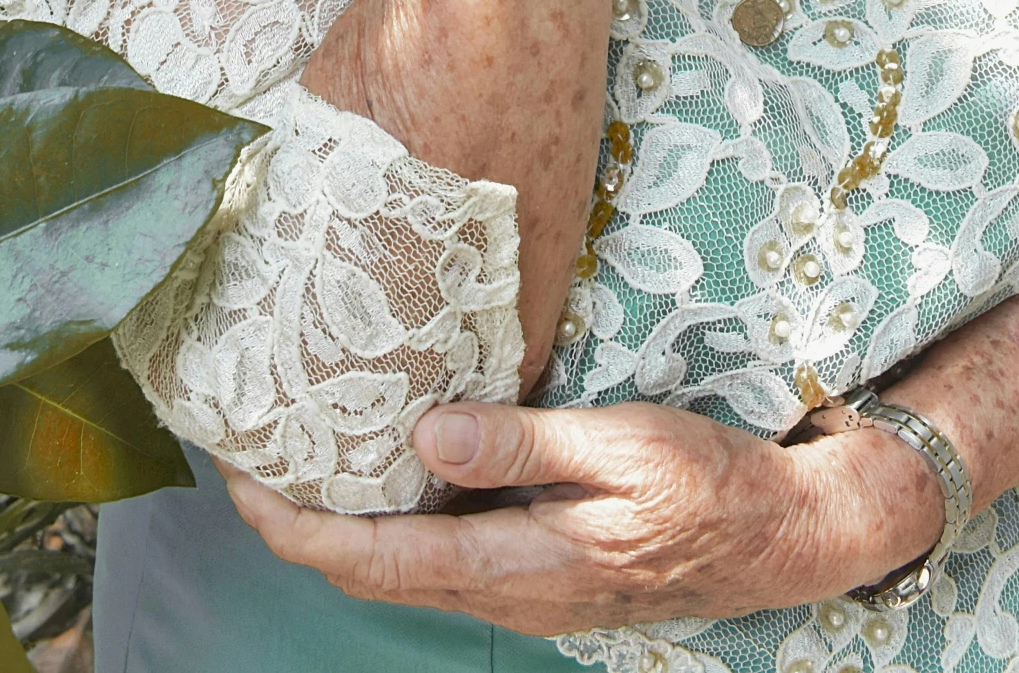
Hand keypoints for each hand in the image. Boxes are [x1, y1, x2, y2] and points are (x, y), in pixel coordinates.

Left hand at [217, 399, 943, 634]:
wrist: (779, 536)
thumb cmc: (706, 484)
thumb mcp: (622, 448)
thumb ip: (523, 444)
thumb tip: (425, 431)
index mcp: (514, 563)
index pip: (373, 559)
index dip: (296, 526)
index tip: (239, 481)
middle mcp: (504, 587)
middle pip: (369, 572)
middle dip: (297, 525)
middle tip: (242, 459)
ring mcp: (521, 583)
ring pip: (402, 566)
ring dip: (340, 523)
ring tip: (296, 458)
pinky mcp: (538, 564)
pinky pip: (442, 551)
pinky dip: (393, 518)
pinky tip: (389, 466)